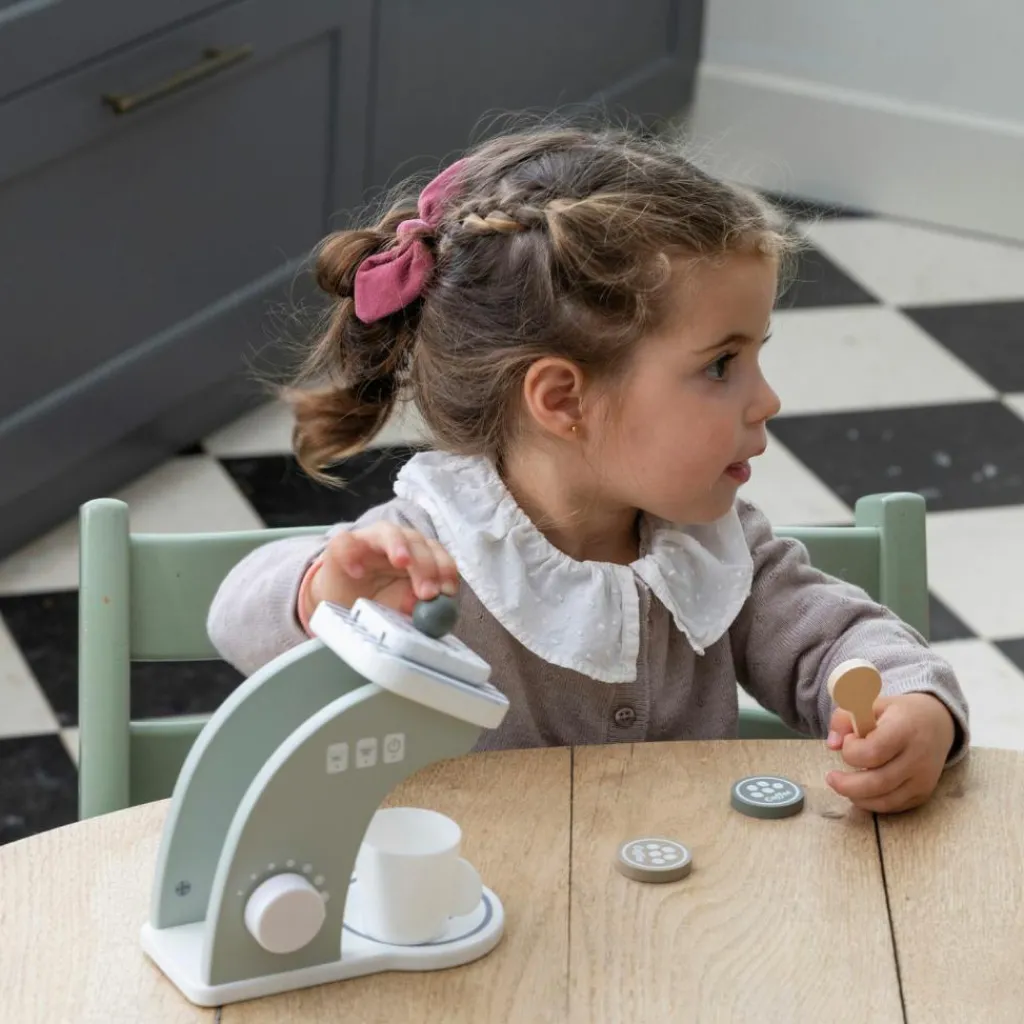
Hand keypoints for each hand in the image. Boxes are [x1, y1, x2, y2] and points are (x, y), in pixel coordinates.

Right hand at [309, 521, 458, 616]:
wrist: (339, 603)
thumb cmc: (374, 601)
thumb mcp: (399, 608)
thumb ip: (415, 606)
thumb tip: (428, 607)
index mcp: (417, 555)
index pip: (437, 554)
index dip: (445, 569)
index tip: (448, 591)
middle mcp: (397, 542)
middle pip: (417, 542)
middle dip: (426, 565)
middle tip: (427, 592)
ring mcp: (369, 540)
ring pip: (389, 532)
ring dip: (398, 546)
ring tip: (402, 562)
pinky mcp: (341, 546)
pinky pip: (346, 543)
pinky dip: (353, 554)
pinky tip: (357, 572)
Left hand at [824, 692, 955, 812]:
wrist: (937, 724)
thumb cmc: (897, 713)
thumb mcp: (869, 704)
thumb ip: (844, 719)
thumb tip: (832, 745)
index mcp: (903, 729)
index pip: (874, 751)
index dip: (853, 750)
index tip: (849, 740)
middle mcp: (917, 757)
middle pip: (878, 782)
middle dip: (847, 785)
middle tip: (831, 778)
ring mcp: (923, 779)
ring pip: (886, 800)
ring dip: (857, 797)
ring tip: (843, 785)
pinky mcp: (924, 793)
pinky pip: (894, 806)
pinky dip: (872, 803)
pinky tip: (860, 792)